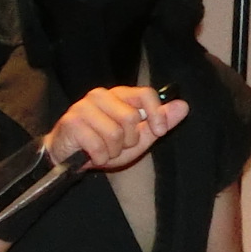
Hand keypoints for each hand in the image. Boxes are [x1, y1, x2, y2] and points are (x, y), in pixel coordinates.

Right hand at [49, 85, 186, 172]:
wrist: (67, 157)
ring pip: (114, 133)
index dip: (156, 114)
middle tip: (117, 146)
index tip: (159, 131)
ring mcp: (84, 107)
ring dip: (112, 151)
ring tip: (103, 151)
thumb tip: (183, 106)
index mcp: (118, 95)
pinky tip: (92, 156)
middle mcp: (100, 95)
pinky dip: (99, 157)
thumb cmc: (102, 146)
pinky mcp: (72, 122)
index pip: (145, 94)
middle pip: (130, 117)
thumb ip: (159, 122)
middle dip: (128, 140)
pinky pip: (98, 145)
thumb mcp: (137, 138)